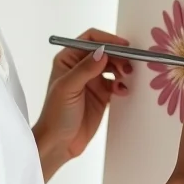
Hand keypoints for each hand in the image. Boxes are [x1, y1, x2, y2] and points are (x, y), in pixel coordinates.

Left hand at [33, 28, 132, 179]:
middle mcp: (81, 67)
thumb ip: (85, 69)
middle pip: (106, 52)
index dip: (107, 40)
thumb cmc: (55, 115)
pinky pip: (117, 83)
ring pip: (113, 66)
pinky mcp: (102, 95)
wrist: (59, 144)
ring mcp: (92, 81)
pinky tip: (123, 91)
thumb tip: (103, 52)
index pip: (91, 39)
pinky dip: (123, 84)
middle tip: (128, 66)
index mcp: (68, 59)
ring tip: (126, 77)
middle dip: (119, 56)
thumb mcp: (67, 89)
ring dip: (122, 69)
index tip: (123, 46)